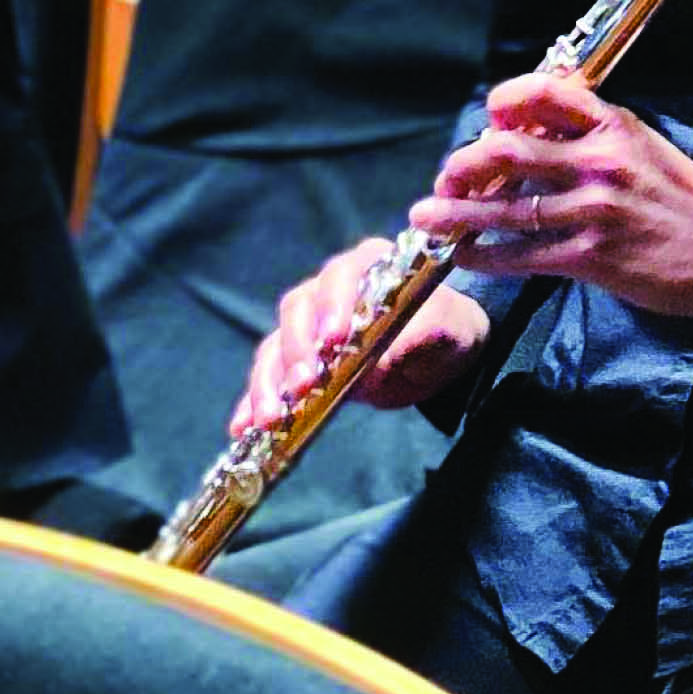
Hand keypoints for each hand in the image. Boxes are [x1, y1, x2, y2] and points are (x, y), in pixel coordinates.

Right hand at [229, 241, 492, 435]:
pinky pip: (270, 375)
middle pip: (298, 310)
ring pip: (276, 344)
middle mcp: (330, 289)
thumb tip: (387, 355)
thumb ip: (423, 336)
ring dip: (269, 381)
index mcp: (368, 266)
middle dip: (297, 349)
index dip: (333, 304)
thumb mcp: (448, 331)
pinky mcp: (299, 360)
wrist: (439, 352)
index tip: (334, 339)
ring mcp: (309, 324)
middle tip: (304, 385)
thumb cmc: (446, 329)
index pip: (342, 276)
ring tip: (270, 417)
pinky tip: (244, 426)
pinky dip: (255, 400)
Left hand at [412, 68, 692, 324]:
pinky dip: (485, 254)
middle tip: (446, 178)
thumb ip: (593, 133)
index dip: (504, 102)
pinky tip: (463, 255)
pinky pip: (523, 254)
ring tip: (425, 216)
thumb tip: (536, 129)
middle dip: (465, 165)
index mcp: (613, 125)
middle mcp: (599, 161)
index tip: (489, 120)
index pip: (544, 92)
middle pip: (508, 150)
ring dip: (456, 214)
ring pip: (505, 208)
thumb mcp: (644, 145)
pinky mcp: (593, 257)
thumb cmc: (689, 199)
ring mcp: (594, 210)